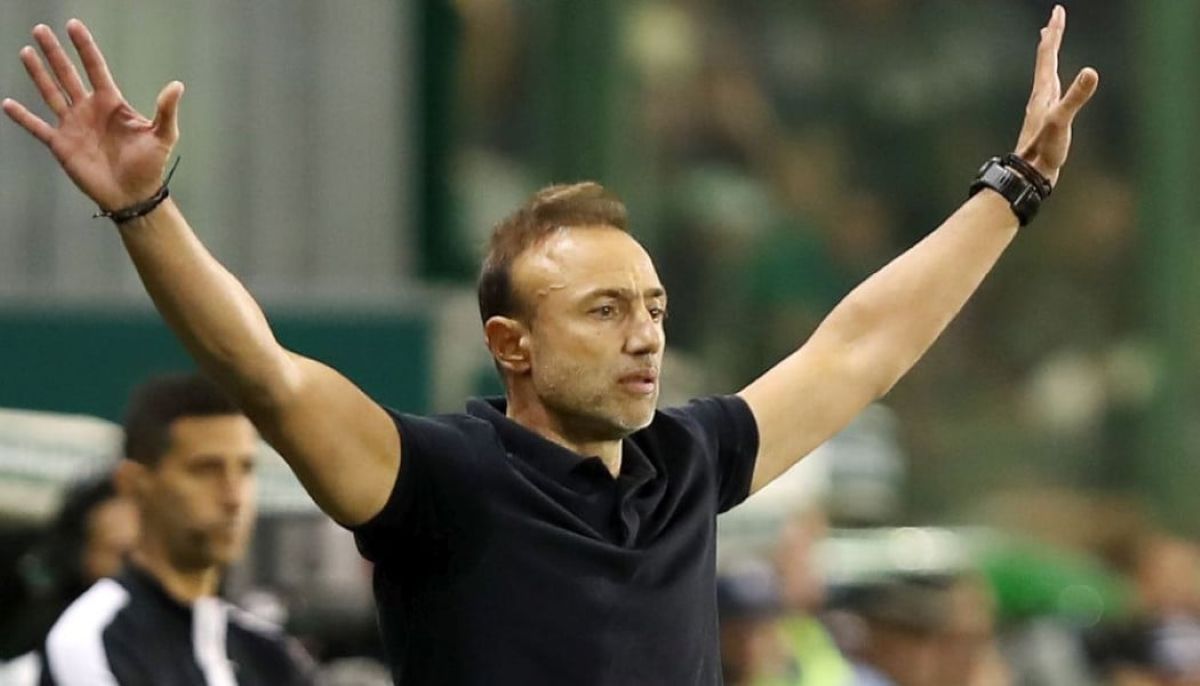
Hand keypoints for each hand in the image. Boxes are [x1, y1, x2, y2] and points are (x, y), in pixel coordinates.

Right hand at [2, 19, 183, 210]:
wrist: (133, 195)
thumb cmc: (150, 166)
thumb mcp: (163, 136)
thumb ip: (166, 111)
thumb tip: (177, 85)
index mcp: (111, 103)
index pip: (95, 68)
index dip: (84, 47)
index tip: (73, 26)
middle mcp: (89, 110)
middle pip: (67, 74)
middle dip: (55, 52)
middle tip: (40, 30)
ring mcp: (73, 126)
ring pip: (51, 93)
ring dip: (38, 74)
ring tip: (26, 52)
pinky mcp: (61, 145)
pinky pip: (38, 127)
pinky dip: (23, 117)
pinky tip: (8, 104)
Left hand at [1014, 5, 1098, 186]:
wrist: (1030, 173)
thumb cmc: (1044, 149)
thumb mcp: (1062, 120)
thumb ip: (1076, 97)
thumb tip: (1090, 72)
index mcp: (1043, 92)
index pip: (1048, 55)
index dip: (1054, 33)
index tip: (1057, 11)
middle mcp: (1040, 96)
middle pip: (1045, 59)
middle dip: (1051, 36)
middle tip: (1054, 17)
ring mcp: (1042, 106)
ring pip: (1045, 72)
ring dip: (1048, 53)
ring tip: (1047, 41)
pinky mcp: (1046, 118)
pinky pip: (1049, 88)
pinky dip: (1051, 76)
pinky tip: (1052, 83)